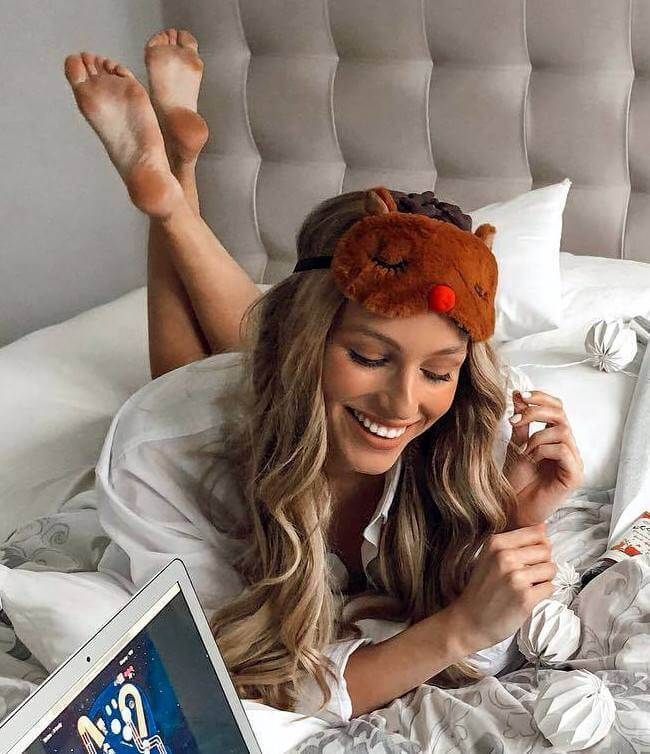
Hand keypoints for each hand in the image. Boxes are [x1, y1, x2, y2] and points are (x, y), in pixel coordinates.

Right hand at [450, 523, 556, 650]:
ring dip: (543, 579)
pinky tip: (526, 598)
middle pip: (546, 550)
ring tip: (525, 586)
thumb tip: (543, 528)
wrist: (469, 621)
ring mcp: (516, 578)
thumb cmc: (482, 588)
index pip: (536, 532)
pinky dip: (542, 593)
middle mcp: (506, 557)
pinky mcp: (526, 598)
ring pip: (551, 568)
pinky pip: (550, 587)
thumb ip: (515, 542)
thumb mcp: (490, 557)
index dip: (536, 546)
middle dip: (541, 563)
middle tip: (525, 575)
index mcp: (496, 543)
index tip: (525, 558)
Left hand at [503, 390, 584, 527]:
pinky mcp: (574, 476)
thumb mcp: (515, 445)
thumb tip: (518, 396)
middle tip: (516, 418)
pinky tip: (531, 460)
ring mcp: (574, 462)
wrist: (512, 509)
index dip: (541, 398)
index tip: (520, 395)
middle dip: (536, 411)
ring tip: (523, 451)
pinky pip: (563, 450)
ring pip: (562, 431)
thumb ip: (521, 423)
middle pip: (562, 415)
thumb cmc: (516, 482)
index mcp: (556, 439)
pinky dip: (543, 450)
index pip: (557, 408)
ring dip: (536, 437)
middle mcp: (569, 448)